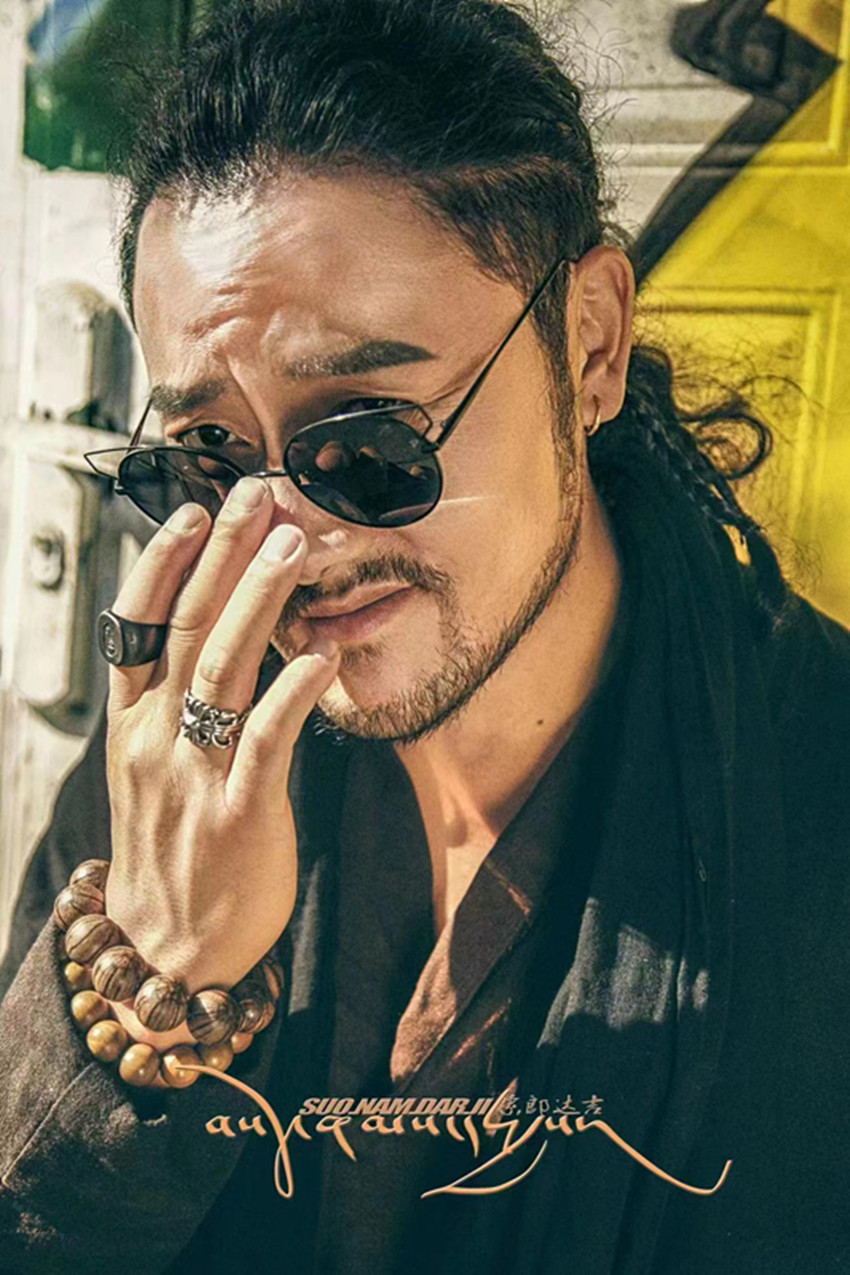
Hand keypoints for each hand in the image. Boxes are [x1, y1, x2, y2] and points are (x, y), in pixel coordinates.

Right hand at [102, 477, 339, 1010]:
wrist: (169, 953)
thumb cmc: (175, 853)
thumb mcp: (154, 773)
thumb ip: (176, 709)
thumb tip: (219, 639)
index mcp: (132, 727)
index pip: (137, 626)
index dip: (164, 563)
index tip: (193, 511)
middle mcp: (155, 740)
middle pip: (185, 627)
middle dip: (221, 556)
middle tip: (255, 494)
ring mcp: (194, 776)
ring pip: (222, 668)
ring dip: (259, 600)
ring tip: (291, 544)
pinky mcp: (240, 814)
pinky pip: (267, 741)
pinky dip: (295, 690)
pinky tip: (325, 652)